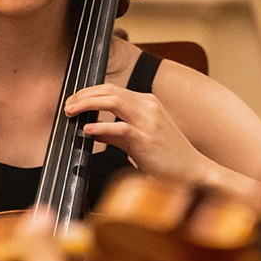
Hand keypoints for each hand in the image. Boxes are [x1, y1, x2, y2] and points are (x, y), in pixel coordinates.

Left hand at [14, 210, 137, 260]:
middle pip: (68, 246)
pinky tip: (120, 254)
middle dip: (78, 235)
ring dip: (100, 246)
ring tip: (102, 240)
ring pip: (93, 254)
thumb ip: (41, 246)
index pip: (38, 245)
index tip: (56, 213)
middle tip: (84, 229)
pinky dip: (119, 260)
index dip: (47, 229)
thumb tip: (37, 214)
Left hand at [64, 84, 208, 185]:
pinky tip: (87, 130)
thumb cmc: (168, 159)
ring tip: (72, 112)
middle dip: (84, 95)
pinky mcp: (147, 139)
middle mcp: (149, 106)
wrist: (194, 171)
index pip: (113, 89)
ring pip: (113, 101)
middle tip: (67, 105)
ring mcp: (149, 121)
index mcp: (148, 103)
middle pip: (110, 90)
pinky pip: (119, 127)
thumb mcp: (140, 140)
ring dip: (87, 104)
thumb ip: (116, 134)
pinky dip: (100, 126)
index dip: (90, 92)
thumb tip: (92, 130)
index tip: (74, 101)